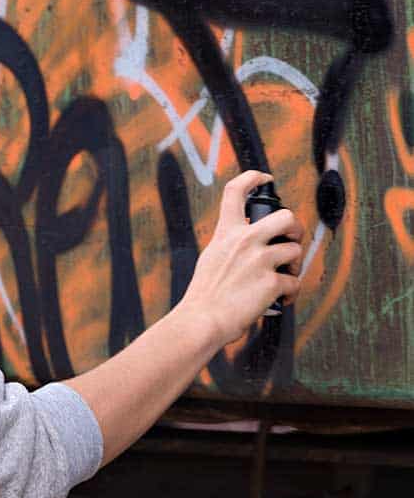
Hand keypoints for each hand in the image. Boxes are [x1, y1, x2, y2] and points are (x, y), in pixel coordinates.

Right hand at [177, 170, 304, 347]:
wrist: (201, 320)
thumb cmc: (205, 295)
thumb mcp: (211, 258)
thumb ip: (230, 244)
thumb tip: (252, 241)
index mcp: (226, 232)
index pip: (235, 191)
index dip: (253, 177)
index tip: (264, 178)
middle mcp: (244, 241)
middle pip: (286, 216)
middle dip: (295, 229)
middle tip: (291, 241)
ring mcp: (259, 260)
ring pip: (296, 250)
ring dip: (295, 266)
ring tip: (284, 278)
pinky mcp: (272, 282)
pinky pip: (294, 282)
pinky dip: (290, 293)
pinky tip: (280, 299)